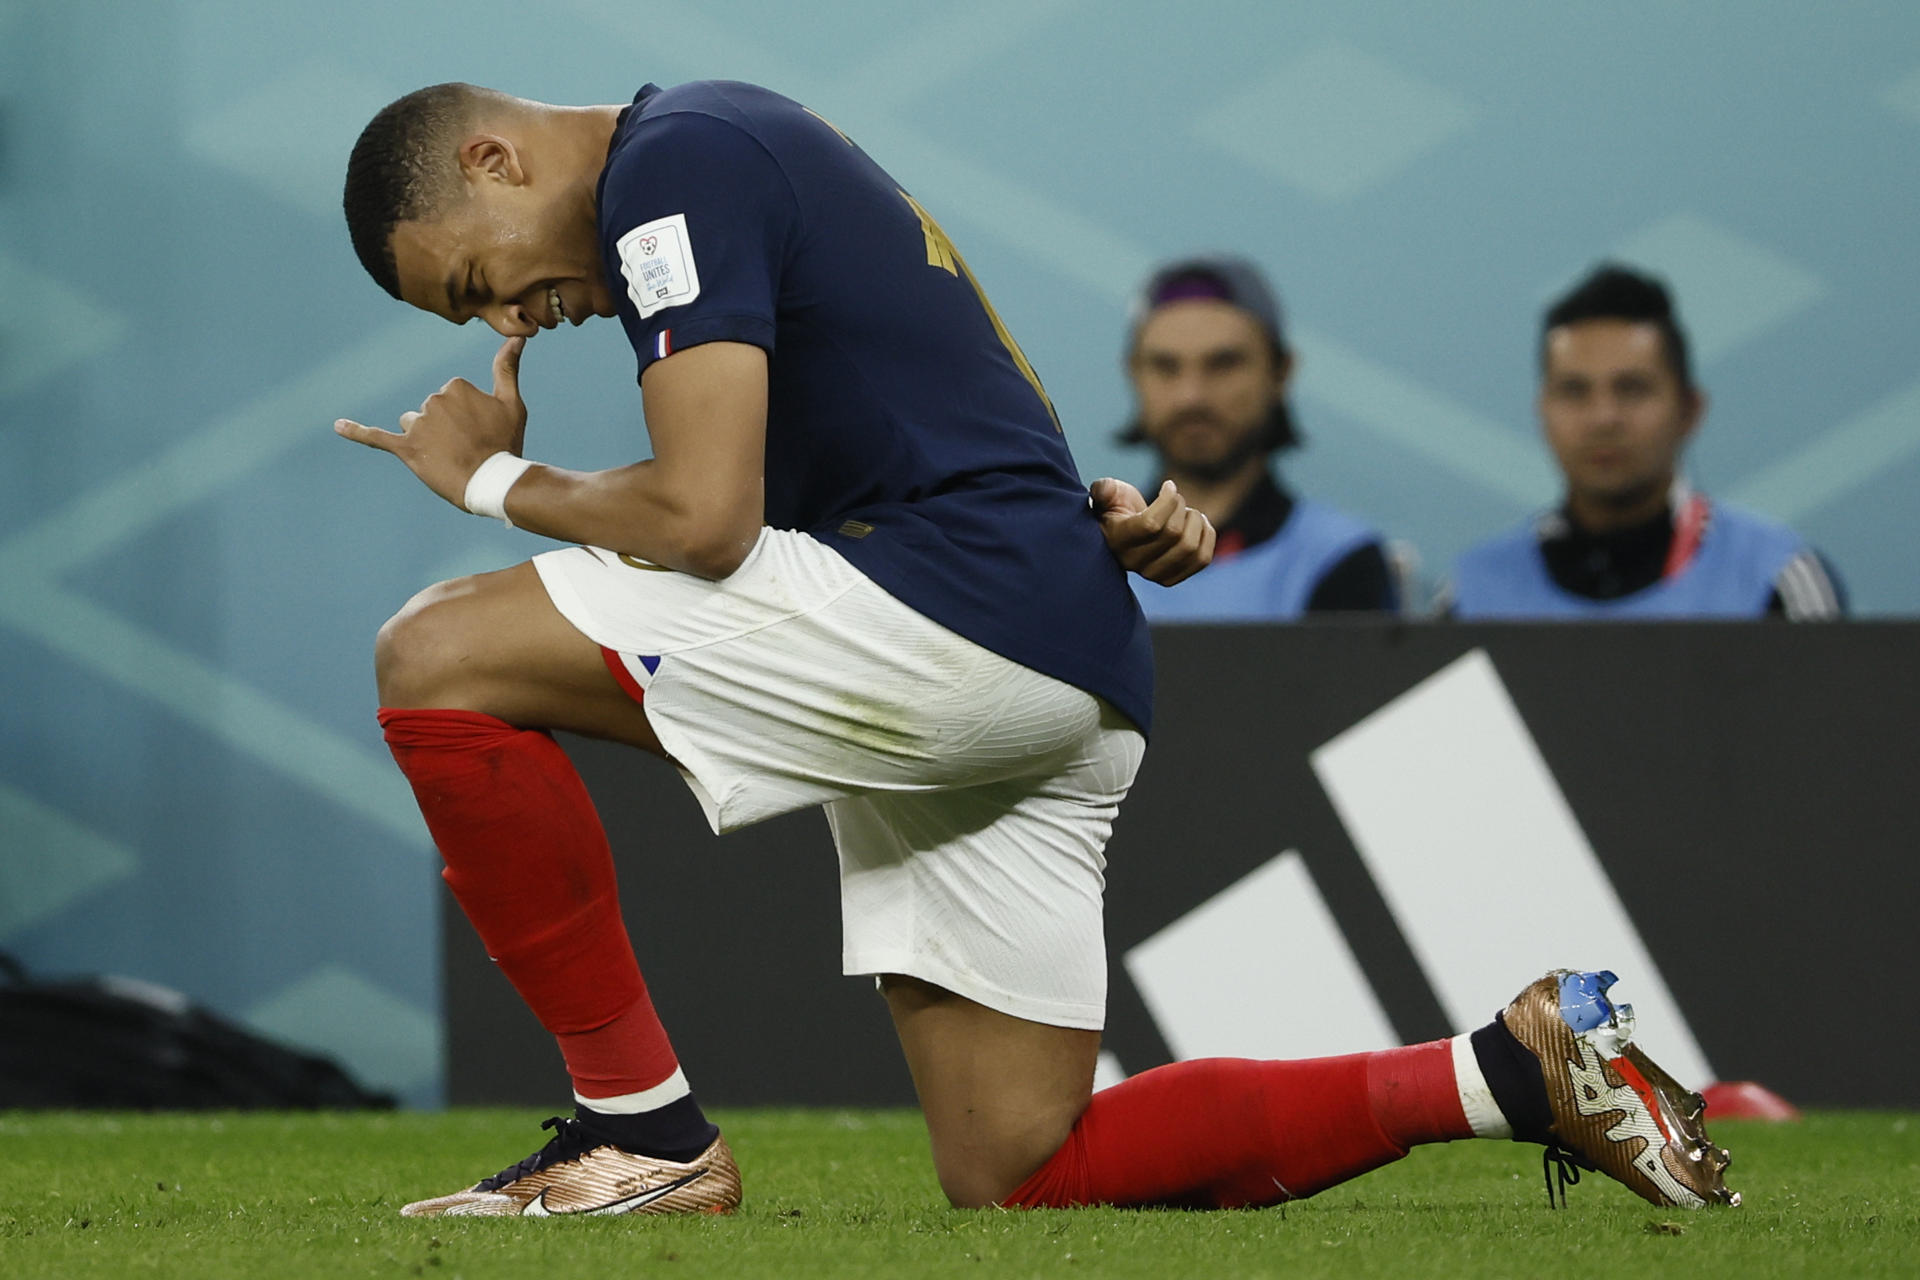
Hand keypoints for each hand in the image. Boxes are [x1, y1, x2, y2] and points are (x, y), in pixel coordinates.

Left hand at [334, 336, 529, 509]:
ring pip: (413, 425)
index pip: (451, 397)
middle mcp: (433, 401)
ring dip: (426, 438)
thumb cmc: (506, 443)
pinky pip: (375, 437)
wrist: (493, 481)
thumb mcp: (512, 403)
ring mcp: (418, 425)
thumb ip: (508, 368)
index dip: (466, 417)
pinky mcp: (406, 448)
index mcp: (454, 386)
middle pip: (431, 411)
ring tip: (447, 457)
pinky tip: (337, 426)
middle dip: (446, 428)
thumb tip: (517, 336)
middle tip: (468, 448)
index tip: (481, 432)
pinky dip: (356, 431)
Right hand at [1091, 477, 1215, 586]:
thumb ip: (1103, 490)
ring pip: (1190, 547)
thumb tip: (1105, 489)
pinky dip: (1207, 536)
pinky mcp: (1170, 578)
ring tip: (1188, 512)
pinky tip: (1198, 524)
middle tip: (1177, 498)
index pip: (1151, 524)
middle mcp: (1133, 562)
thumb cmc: (1115, 509)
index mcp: (1117, 540)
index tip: (1168, 485)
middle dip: (1181, 507)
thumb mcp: (1107, 495)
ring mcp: (1153, 574)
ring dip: (1196, 521)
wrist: (1122, 534)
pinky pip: (1202, 560)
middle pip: (1174, 534)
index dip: (1168, 501)